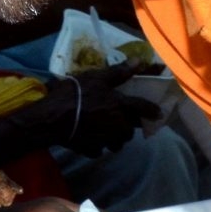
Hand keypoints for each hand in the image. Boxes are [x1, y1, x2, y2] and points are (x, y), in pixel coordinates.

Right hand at [27, 65, 154, 157]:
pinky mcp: (90, 150)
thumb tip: (140, 61)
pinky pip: (98, 150)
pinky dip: (96, 146)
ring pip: (117, 143)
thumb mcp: (96, 77)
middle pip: (130, 131)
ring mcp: (104, 140)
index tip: (159, 114)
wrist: (52, 119)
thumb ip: (119, 72)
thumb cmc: (75, 94)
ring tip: (106, 133)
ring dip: (114, 139)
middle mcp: (116, 125)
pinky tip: (89, 140)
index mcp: (119, 106)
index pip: (141, 108)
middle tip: (123, 123)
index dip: (151, 110)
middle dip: (128, 128)